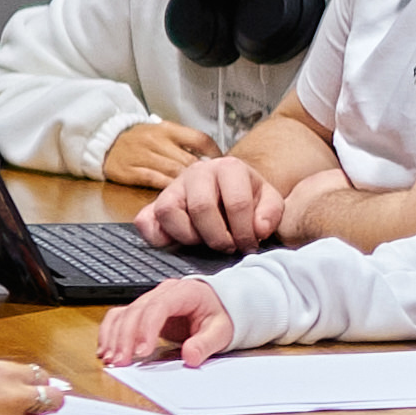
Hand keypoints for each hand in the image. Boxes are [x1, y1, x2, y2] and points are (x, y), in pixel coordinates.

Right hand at [98, 119, 211, 193]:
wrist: (103, 138)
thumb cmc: (137, 139)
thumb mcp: (162, 133)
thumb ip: (184, 144)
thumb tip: (211, 160)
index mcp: (169, 130)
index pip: (199, 139)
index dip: (214, 155)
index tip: (221, 167)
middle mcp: (158, 140)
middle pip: (188, 159)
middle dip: (204, 177)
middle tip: (215, 189)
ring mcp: (144, 155)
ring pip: (173, 171)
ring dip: (188, 187)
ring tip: (199, 197)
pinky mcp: (131, 170)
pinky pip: (154, 180)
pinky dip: (168, 189)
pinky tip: (176, 197)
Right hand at [100, 276, 239, 368]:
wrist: (217, 306)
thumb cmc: (219, 316)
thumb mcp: (221, 331)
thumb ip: (206, 344)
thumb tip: (190, 357)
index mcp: (184, 292)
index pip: (159, 307)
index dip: (147, 329)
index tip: (141, 351)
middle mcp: (162, 293)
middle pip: (136, 311)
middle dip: (125, 337)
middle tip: (121, 361)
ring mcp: (149, 300)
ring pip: (123, 314)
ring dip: (114, 337)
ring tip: (111, 359)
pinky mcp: (142, 311)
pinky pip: (119, 317)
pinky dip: (110, 333)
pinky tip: (106, 350)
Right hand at [139, 150, 291, 251]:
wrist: (229, 192)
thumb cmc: (248, 198)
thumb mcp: (269, 202)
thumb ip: (271, 214)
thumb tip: (258, 229)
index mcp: (229, 167)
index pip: (236, 202)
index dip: (244, 232)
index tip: (248, 245)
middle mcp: (198, 172)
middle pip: (201, 207)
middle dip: (217, 237)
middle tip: (227, 247)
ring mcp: (173, 187)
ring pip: (168, 211)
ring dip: (188, 236)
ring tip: (203, 242)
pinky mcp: (154, 203)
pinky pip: (145, 221)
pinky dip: (157, 238)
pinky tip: (176, 244)